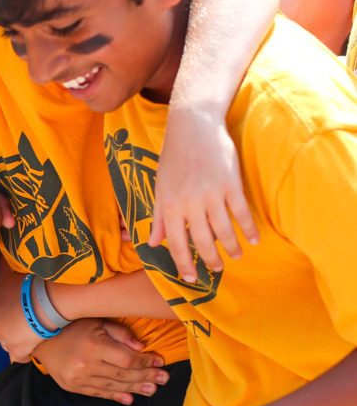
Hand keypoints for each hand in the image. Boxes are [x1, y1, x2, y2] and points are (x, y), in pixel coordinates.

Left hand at [0, 266, 41, 362]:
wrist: (46, 297)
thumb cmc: (36, 284)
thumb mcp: (17, 278)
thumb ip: (11, 284)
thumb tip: (16, 281)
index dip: (11, 315)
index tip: (22, 314)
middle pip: (1, 328)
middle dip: (12, 328)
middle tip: (28, 326)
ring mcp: (2, 334)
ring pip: (8, 343)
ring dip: (18, 341)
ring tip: (33, 338)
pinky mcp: (15, 348)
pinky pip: (19, 356)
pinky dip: (26, 355)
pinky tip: (34, 351)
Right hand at [33, 318, 168, 404]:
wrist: (39, 338)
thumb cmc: (71, 324)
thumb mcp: (96, 320)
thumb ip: (119, 333)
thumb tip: (141, 347)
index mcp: (94, 345)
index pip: (127, 359)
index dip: (146, 361)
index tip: (160, 361)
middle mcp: (86, 364)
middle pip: (123, 374)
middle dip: (147, 376)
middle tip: (164, 379)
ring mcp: (78, 378)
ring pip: (113, 386)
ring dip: (135, 388)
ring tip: (153, 389)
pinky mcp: (73, 386)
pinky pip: (99, 393)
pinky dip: (116, 395)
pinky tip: (130, 398)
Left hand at [150, 106, 257, 282]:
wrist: (193, 126)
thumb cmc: (174, 157)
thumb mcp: (160, 186)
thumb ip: (159, 216)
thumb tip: (152, 243)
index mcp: (169, 204)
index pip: (176, 244)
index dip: (184, 264)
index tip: (192, 279)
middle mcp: (189, 203)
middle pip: (202, 242)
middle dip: (211, 260)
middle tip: (217, 269)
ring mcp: (211, 194)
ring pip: (223, 232)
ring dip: (231, 248)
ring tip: (236, 256)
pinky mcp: (230, 184)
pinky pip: (241, 214)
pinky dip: (248, 229)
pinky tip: (253, 239)